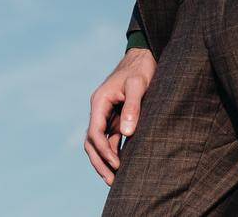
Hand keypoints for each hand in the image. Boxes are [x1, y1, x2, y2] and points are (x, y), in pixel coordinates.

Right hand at [84, 47, 155, 184]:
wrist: (145, 56)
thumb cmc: (141, 68)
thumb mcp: (138, 85)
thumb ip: (133, 107)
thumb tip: (127, 133)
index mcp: (100, 102)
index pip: (95, 133)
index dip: (104, 151)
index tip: (117, 165)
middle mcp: (100, 110)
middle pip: (92, 142)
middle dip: (99, 162)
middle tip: (112, 182)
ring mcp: (107, 114)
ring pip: (100, 143)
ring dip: (106, 161)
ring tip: (117, 180)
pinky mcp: (117, 117)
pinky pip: (111, 139)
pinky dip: (115, 153)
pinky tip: (125, 166)